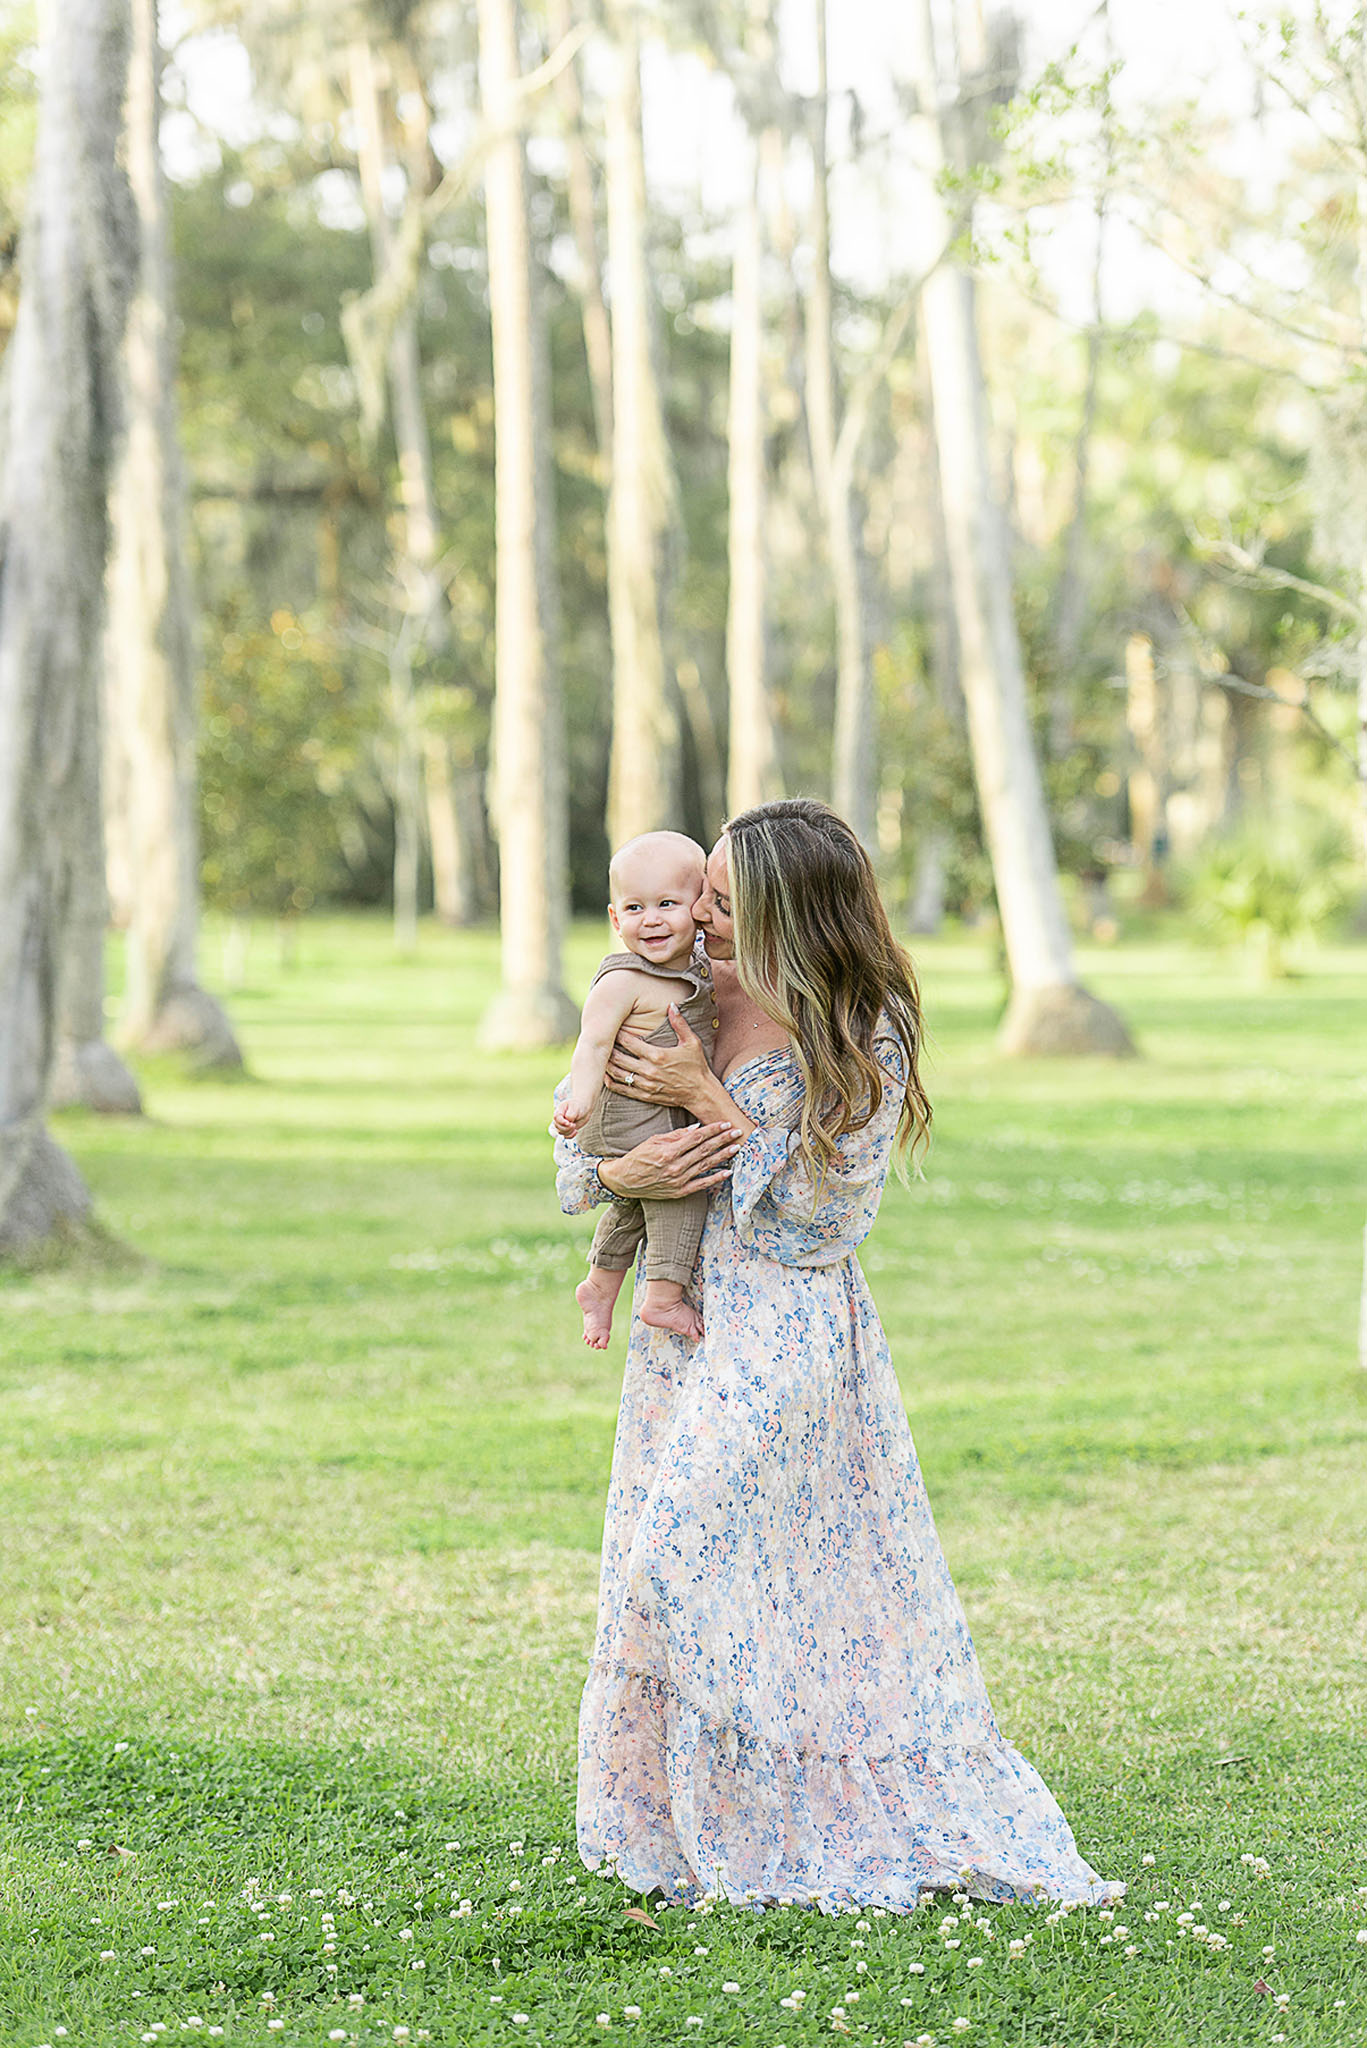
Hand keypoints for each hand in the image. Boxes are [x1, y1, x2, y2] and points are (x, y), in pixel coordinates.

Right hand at [553, 1101, 587, 1136]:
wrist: (584, 1108)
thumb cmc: (579, 1105)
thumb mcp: (575, 1108)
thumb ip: (570, 1115)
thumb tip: (568, 1123)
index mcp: (559, 1111)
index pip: (556, 1118)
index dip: (561, 1122)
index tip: (569, 1123)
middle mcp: (559, 1119)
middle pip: (558, 1127)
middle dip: (567, 1128)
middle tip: (573, 1124)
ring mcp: (562, 1125)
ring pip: (561, 1132)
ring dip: (569, 1132)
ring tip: (575, 1126)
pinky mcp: (567, 1129)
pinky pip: (566, 1136)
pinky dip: (571, 1135)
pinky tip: (576, 1131)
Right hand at [597, 1122, 743, 1201]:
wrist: (624, 1181)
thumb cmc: (638, 1157)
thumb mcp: (653, 1140)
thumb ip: (676, 1135)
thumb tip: (696, 1128)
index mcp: (668, 1151)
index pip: (697, 1137)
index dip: (713, 1130)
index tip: (726, 1123)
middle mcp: (675, 1166)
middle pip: (705, 1150)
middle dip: (723, 1139)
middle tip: (737, 1132)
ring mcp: (678, 1180)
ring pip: (706, 1165)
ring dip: (723, 1156)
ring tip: (736, 1147)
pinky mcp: (679, 1191)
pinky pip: (701, 1184)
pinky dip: (715, 1178)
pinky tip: (727, 1172)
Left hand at [605, 1006, 710, 1113]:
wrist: (700, 1093)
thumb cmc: (696, 1066)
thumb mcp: (692, 1042)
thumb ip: (680, 1024)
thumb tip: (672, 1005)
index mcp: (657, 1055)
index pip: (629, 1042)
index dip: (618, 1034)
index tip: (613, 1027)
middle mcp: (648, 1070)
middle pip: (619, 1058)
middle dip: (609, 1048)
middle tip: (602, 1040)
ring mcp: (645, 1084)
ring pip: (617, 1074)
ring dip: (607, 1065)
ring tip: (601, 1055)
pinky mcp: (645, 1095)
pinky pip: (622, 1089)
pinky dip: (611, 1082)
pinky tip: (605, 1075)